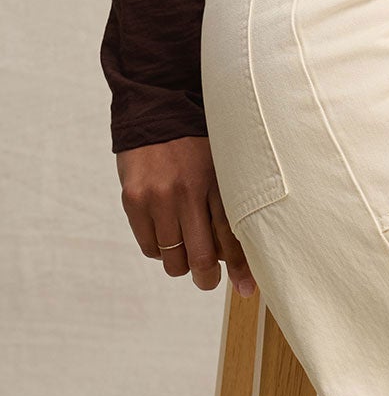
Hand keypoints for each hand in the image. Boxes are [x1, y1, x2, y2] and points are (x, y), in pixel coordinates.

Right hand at [115, 135, 257, 297]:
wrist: (158, 106)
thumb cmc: (198, 139)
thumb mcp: (222, 162)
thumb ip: (227, 200)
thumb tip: (231, 252)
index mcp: (217, 179)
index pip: (232, 235)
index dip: (241, 268)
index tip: (248, 289)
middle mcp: (189, 191)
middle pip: (202, 257)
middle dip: (207, 278)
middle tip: (208, 280)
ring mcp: (159, 197)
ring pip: (172, 258)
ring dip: (181, 264)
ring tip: (186, 251)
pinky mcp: (134, 200)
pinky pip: (149, 247)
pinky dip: (159, 249)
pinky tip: (166, 233)